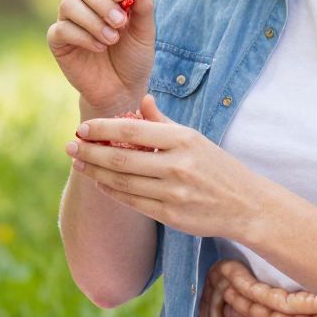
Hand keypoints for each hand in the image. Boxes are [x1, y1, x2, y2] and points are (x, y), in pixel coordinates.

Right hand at [47, 0, 153, 113]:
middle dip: (102, 1)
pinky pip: (62, 29)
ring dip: (93, 21)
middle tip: (120, 23)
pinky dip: (83, 37)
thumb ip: (143, 7)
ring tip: (112, 39)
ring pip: (69, 4)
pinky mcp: (58, 41)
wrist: (123, 90)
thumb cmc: (134, 58)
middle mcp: (85, 3)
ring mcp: (69, 21)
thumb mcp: (145, 33)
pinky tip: (99, 48)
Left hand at [65, 94, 272, 239]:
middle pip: (121, 159)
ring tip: (79, 163)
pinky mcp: (171, 216)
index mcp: (183, 140)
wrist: (246, 205)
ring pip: (122, 183)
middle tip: (70, 146)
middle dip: (90, 152)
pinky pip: (133, 203)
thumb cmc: (217, 167)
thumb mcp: (195, 138)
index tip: (82, 128)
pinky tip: (99, 182)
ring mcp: (174, 193)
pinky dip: (112, 192)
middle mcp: (178, 166)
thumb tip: (142, 100)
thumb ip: (164, 122)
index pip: (133, 132)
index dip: (102, 129)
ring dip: (95, 172)